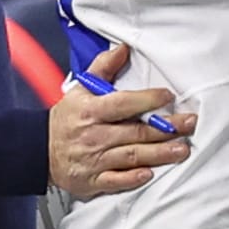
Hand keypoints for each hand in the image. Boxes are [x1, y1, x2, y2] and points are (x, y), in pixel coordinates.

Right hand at [48, 44, 193, 201]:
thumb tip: (122, 48)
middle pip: (135, 132)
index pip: (123, 103)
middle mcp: (94, 135)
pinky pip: (115, 180)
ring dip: (159, 154)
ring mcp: (94, 159)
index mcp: (91, 111)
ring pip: (131, 156)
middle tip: (189, 124)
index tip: (168, 96)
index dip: (147, 99)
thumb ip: (103, 68)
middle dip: (166, 129)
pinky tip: (150, 174)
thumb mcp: (80, 89)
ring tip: (182, 150)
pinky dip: (132, 178)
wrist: (38, 150)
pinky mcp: (93, 180)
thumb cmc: (66, 119)